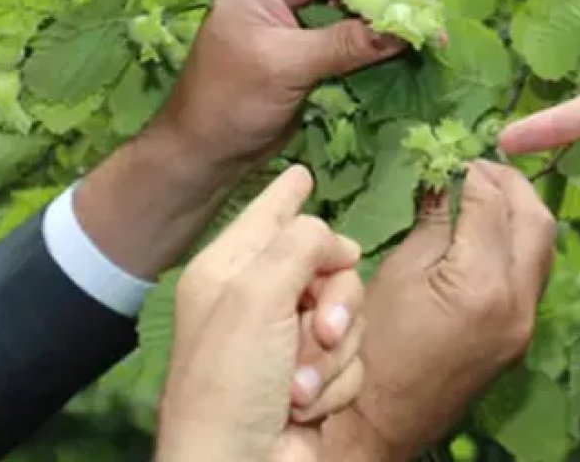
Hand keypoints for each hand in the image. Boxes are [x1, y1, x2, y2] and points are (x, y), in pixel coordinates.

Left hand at [73, 0, 401, 279]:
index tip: (416, 14)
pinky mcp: (306, 46)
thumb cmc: (228, 103)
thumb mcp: (285, 67)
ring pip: (355, 8)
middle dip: (389, 3)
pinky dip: (375, 46)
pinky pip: (350, 36)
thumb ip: (344, 44)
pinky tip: (403, 57)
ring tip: (427, 43)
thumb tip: (403, 32)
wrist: (202, 152)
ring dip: (387, 25)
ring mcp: (295, 16)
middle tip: (431, 29)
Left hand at [158, 166, 365, 461]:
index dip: (286, 196)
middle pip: (326, 265)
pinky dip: (335, 383)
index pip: (264, 217)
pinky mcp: (316, 382)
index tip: (303, 171)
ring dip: (332, 352)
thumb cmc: (234, 378)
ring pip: (347, 314)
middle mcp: (256, 302)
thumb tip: (338, 244)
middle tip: (318, 327)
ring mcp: (287, 344)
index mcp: (227, 271)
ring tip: (299, 386)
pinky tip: (306, 408)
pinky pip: (352, 358)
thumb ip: (301, 245)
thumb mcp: (256, 293)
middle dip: (334, 299)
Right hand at [323, 161, 556, 459]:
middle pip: (536, 220)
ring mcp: (525, 323)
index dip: (472, 172)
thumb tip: (446, 178)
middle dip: (511, 184)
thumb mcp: (397, 272)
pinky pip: (532, 274)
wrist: (381, 421)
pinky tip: (486, 233)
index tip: (452, 157)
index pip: (492, 203)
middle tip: (477, 168)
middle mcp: (518, 302)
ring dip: (519, 212)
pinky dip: (516, 243)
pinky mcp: (520, 336)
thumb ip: (434, 221)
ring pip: (543, 247)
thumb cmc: (372, 345)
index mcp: (482, 283)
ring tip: (483, 194)